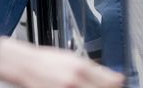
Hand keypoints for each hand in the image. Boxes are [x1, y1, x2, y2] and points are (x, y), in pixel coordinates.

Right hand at [0, 38, 123, 87]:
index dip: (116, 83)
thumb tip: (115, 77)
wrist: (24, 65)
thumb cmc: (45, 59)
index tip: (118, 83)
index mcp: (80, 67)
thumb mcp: (71, 57)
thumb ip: (94, 68)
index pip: (109, 82)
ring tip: (85, 85)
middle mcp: (74, 82)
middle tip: (107, 86)